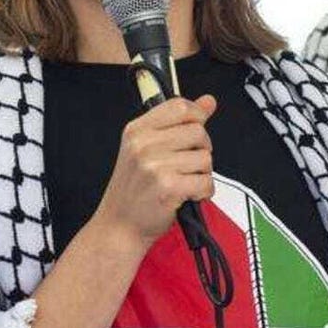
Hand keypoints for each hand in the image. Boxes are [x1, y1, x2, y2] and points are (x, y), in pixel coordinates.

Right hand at [93, 95, 217, 249]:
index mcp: (137, 130)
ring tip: (182, 182)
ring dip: (202, 174)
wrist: (118, 227)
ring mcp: (155, 166)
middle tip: (186, 165)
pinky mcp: (168, 187)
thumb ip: (178, 123)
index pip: (180, 106)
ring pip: (205, 158)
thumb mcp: (146, 149)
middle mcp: (143, 145)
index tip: (196, 129)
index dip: (197, 115)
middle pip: (198, 131)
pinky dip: (203, 192)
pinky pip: (206, 182)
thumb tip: (209, 101)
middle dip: (201, 149)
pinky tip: (187, 196)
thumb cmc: (134, 190)